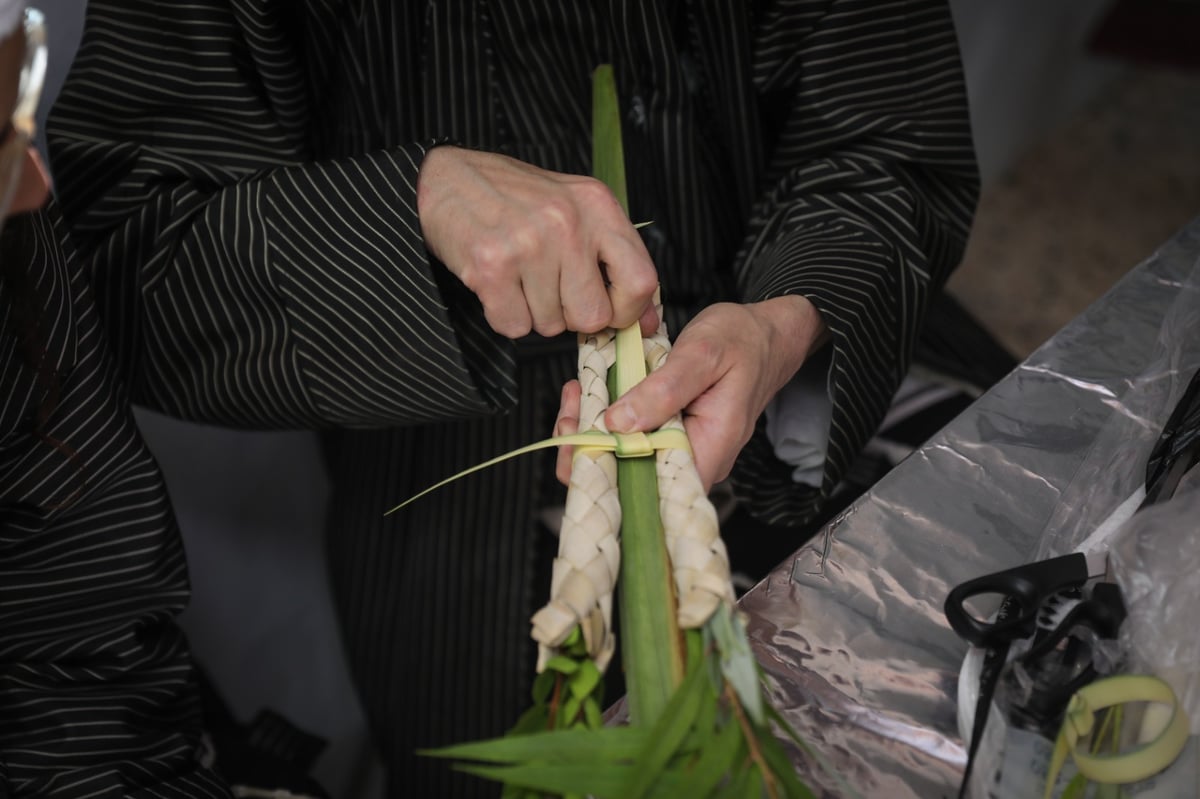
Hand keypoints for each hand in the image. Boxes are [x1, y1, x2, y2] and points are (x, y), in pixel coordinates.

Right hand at [416, 146, 658, 337]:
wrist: (446, 177)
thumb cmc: (514, 197)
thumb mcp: (575, 209)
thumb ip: (613, 260)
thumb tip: (648, 320)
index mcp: (597, 205)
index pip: (641, 281)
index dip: (627, 310)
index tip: (608, 309)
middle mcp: (568, 222)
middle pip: (593, 315)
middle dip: (570, 315)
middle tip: (549, 288)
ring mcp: (529, 244)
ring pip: (550, 325)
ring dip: (533, 312)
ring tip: (518, 275)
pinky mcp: (491, 267)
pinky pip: (513, 326)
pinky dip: (504, 315)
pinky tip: (497, 283)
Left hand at [598, 296, 826, 489]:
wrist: (764, 335)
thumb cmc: (741, 340)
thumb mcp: (702, 354)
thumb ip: (663, 391)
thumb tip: (618, 423)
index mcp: (710, 449)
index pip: (653, 489)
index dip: (608, 474)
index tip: (578, 439)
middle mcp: (697, 460)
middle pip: (633, 479)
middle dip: (590, 451)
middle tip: (571, 410)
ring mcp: (685, 451)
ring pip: (629, 460)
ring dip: (594, 432)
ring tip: (578, 396)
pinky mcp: (673, 436)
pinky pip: (635, 440)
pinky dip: (608, 420)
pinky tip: (593, 396)